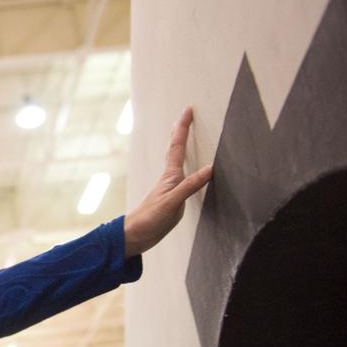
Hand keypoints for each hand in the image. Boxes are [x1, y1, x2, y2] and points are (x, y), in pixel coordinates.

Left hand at [123, 105, 213, 256]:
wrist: (136, 236)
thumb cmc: (149, 219)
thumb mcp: (172, 203)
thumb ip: (190, 186)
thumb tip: (210, 168)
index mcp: (170, 176)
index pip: (177, 146)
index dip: (183, 127)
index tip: (188, 109)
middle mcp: (170, 179)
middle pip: (175, 149)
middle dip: (181, 132)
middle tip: (185, 115)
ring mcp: (171, 188)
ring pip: (177, 162)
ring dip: (181, 147)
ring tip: (184, 136)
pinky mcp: (172, 199)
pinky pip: (183, 177)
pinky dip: (188, 168)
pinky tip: (188, 171)